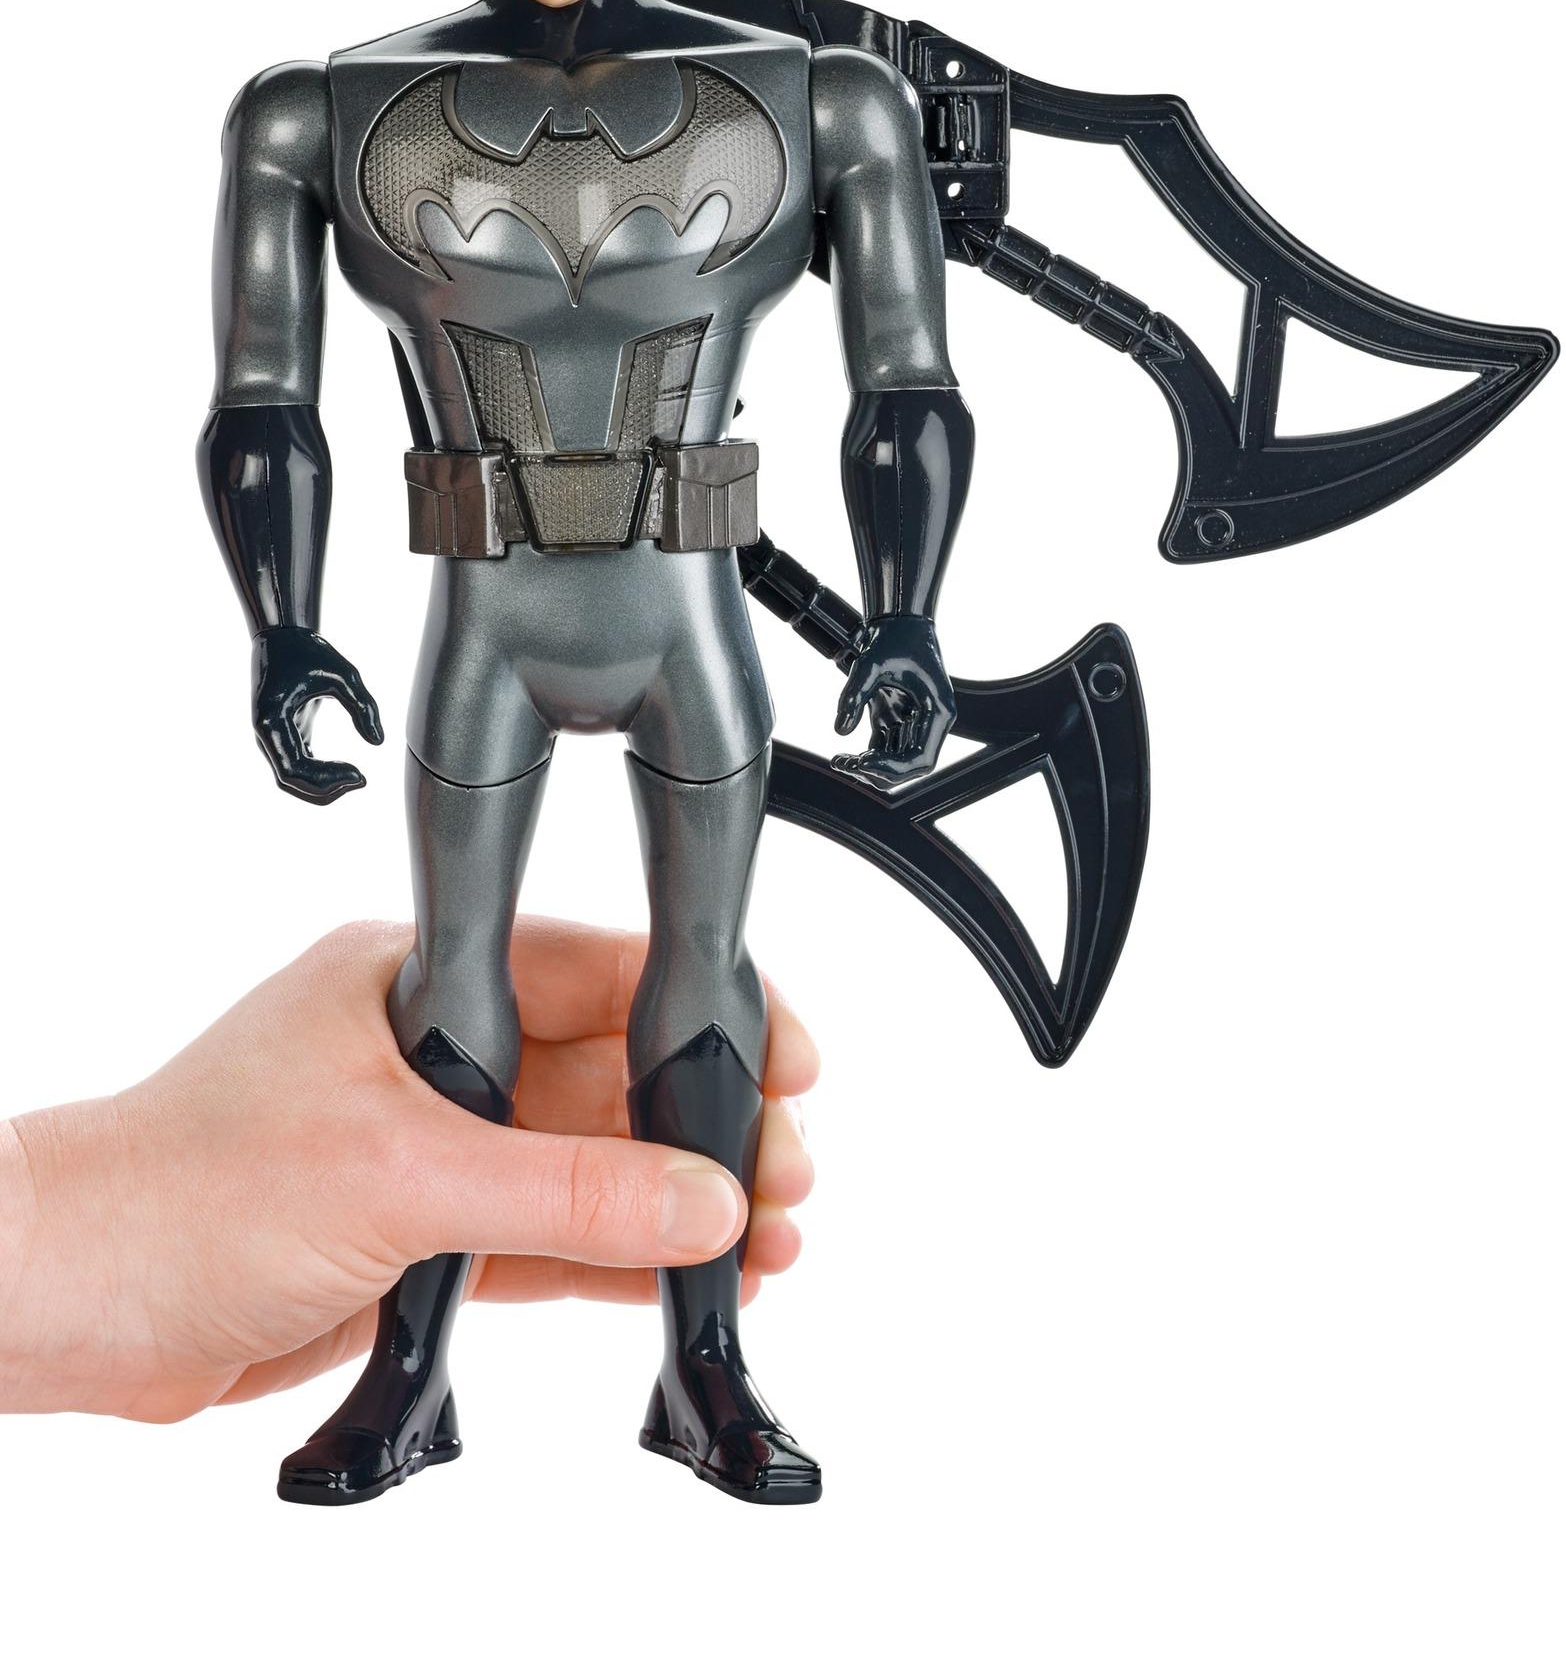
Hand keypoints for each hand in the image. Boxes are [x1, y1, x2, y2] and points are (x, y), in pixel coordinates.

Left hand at [0, 918, 815, 1422]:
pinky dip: (617, 1259)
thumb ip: (565, 1191)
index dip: (702, 1006)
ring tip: (768, 1237)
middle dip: (705, 1120)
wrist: (72, 1304)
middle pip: (608, 1071)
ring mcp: (430, 1142)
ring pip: (588, 1162)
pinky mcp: (422, 1231)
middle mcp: (433, 1050)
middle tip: (786, 1169)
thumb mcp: (398, 1176)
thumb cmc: (176, 1190)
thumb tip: (700, 1199)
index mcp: (419, 978)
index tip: (784, 1056)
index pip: (597, 968)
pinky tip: (688, 1277)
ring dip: (675, 1199)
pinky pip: (549, 1236)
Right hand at [252, 625, 382, 803]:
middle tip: (361, 779)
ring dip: (322, 786)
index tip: (360, 775)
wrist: (282, 636)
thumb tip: (378, 741)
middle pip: (290, 781)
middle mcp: (266, 734)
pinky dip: (318, 775)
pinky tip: (345, 770)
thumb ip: (363, 706)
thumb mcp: (344, 673)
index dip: (326, 780)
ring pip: (290, 779)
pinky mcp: (283, 735)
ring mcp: (272, 737)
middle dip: (326, 789)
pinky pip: (296, 766)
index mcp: (272, 721)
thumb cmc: (308, 651)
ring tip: (355, 777)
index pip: (294, 770)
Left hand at [833, 613, 956, 786]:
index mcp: (938, 713)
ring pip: (896, 762)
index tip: (862, 763)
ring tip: (839, 761)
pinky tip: (842, 757)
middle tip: (847, 765)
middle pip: (910, 766)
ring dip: (868, 768)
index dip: (892, 769)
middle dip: (879, 772)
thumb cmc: (894, 636)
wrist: (897, 618)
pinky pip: (884, 749)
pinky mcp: (897, 718)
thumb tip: (840, 730)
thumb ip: (854, 696)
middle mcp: (930, 722)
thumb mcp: (871, 663)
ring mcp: (914, 722)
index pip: (921, 760)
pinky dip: (865, 757)